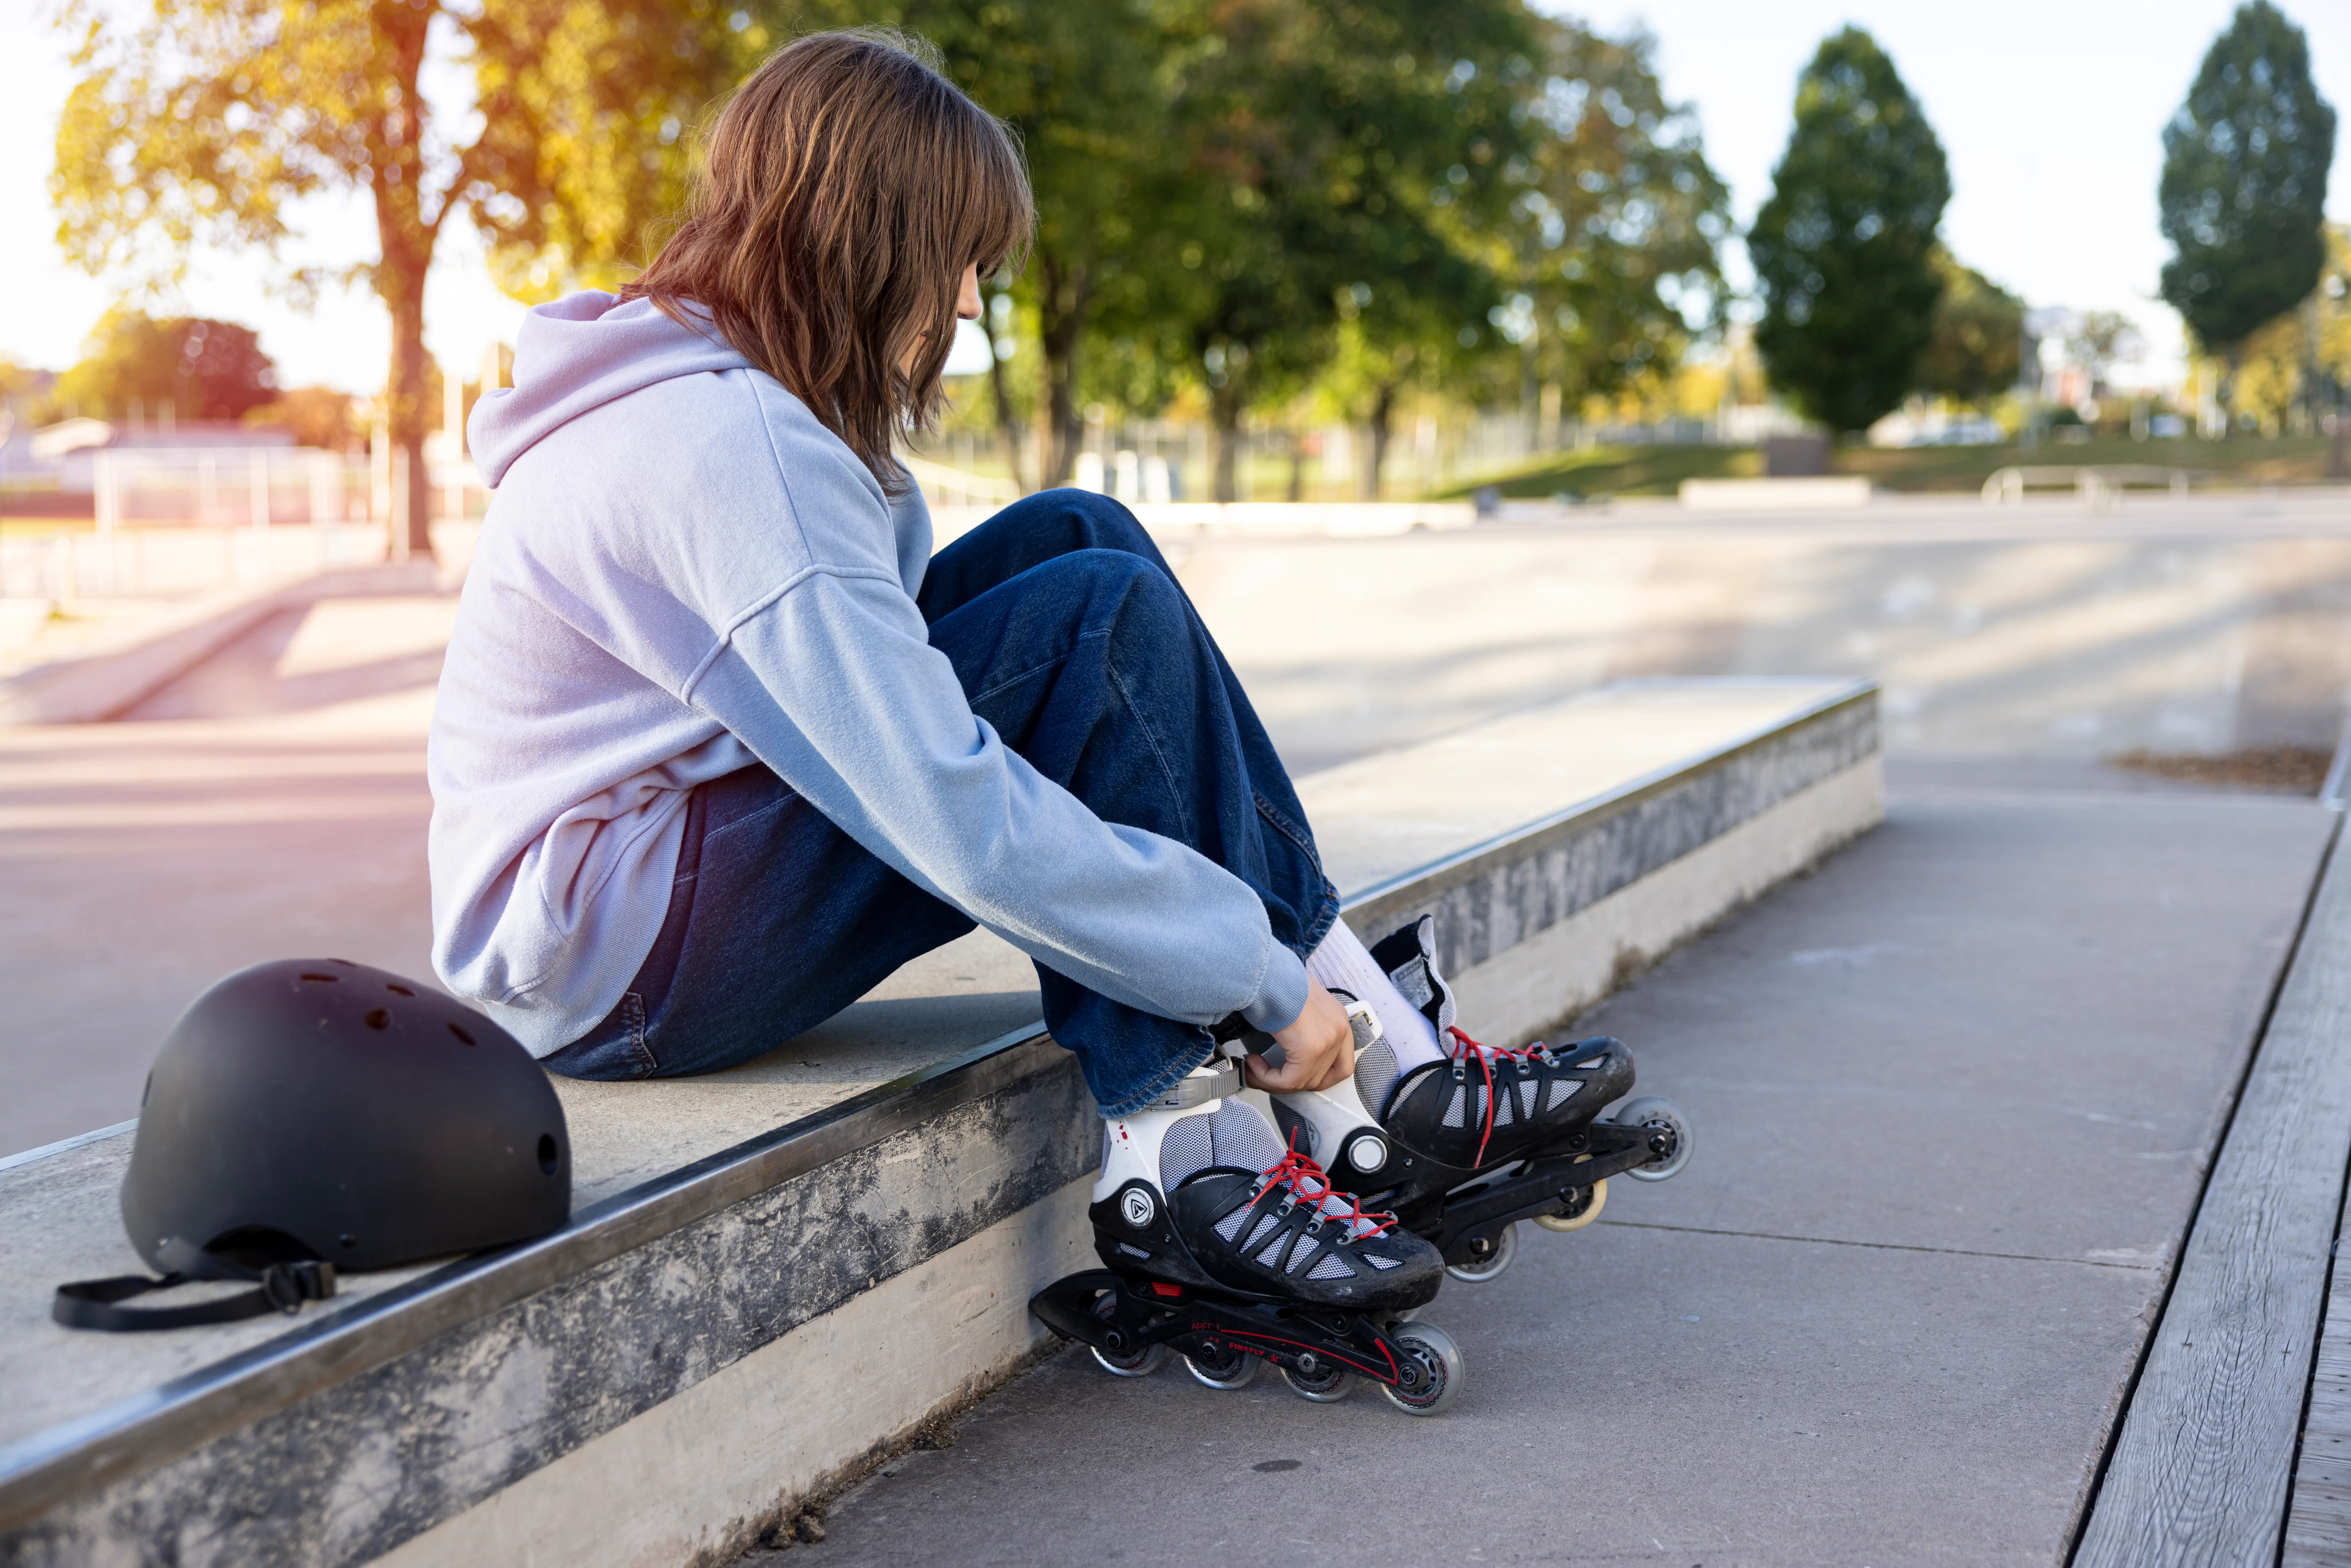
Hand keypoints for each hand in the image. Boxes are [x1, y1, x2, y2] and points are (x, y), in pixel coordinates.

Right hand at [1244, 976, 1354, 1094]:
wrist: (1265, 971)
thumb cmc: (1274, 981)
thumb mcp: (1297, 1004)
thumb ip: (1301, 1027)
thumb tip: (1287, 1047)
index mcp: (1338, 1019)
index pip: (1341, 1065)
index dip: (1314, 1077)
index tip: (1288, 1073)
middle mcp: (1339, 1030)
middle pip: (1320, 1078)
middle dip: (1288, 1081)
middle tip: (1264, 1074)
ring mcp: (1328, 1040)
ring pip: (1302, 1082)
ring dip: (1272, 1080)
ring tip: (1253, 1067)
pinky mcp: (1310, 1050)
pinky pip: (1289, 1081)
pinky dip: (1267, 1078)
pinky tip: (1253, 1062)